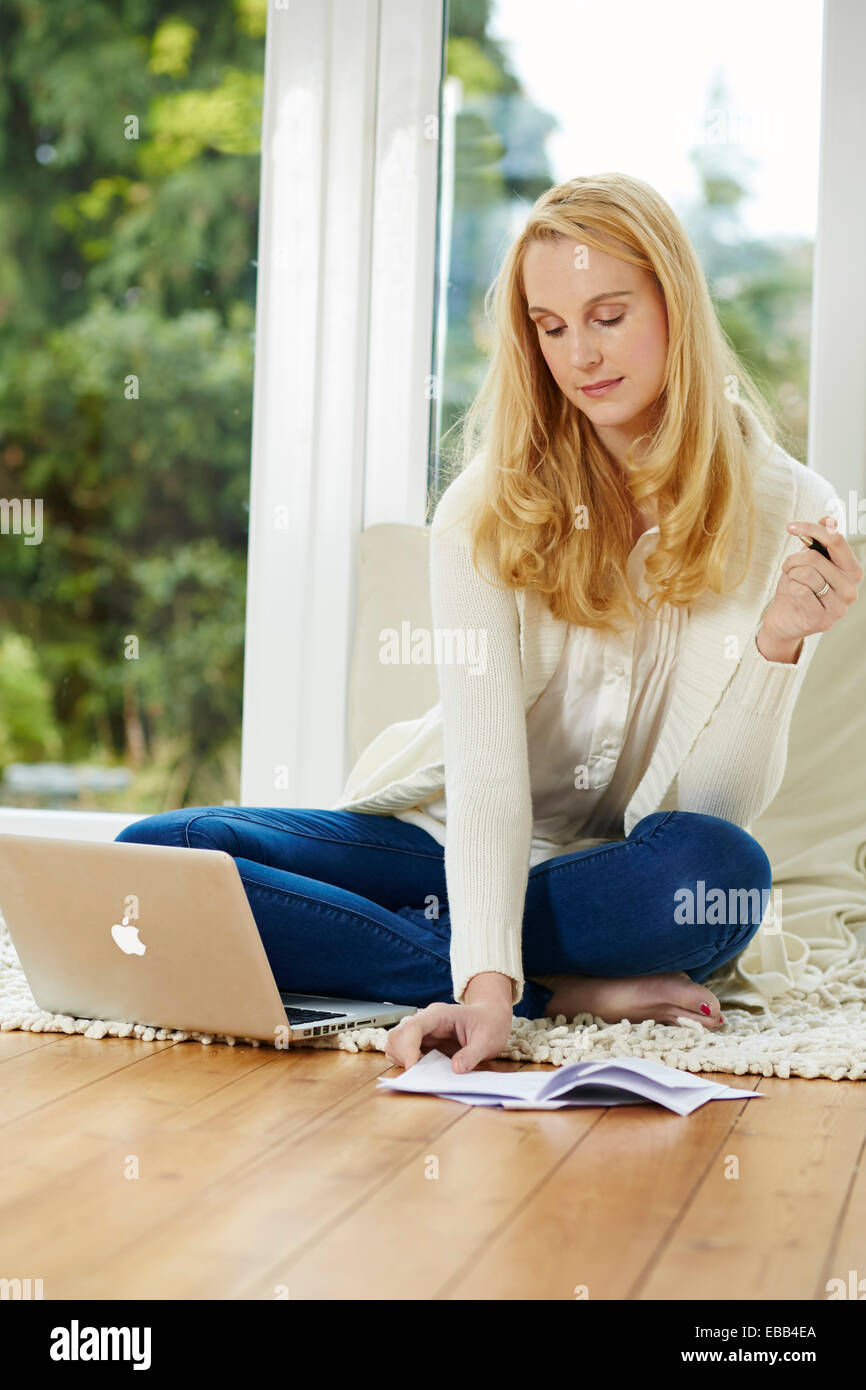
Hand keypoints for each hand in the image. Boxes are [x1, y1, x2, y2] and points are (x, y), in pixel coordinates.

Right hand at [384, 996, 513, 1073]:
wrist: (491, 1017)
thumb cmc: (489, 1024)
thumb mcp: (487, 1040)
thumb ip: (472, 1054)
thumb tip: (455, 1069)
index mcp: (439, 1014)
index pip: (414, 1027)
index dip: (409, 1048)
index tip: (413, 1068)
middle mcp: (426, 1020)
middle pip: (398, 1034)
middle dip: (403, 1055)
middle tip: (418, 1074)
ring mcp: (422, 1031)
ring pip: (396, 1042)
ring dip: (402, 1059)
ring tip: (421, 1072)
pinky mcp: (422, 1042)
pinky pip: (403, 1051)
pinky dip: (406, 1062)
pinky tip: (422, 1069)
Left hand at [758, 515, 861, 659]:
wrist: (785, 618)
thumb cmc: (798, 587)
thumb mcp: (808, 560)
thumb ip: (820, 540)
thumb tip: (829, 519)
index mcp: (852, 570)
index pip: (836, 541)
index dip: (812, 529)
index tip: (790, 526)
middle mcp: (851, 589)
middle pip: (815, 557)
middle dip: (793, 560)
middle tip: (788, 567)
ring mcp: (839, 607)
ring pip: (806, 574)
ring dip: (791, 575)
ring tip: (792, 583)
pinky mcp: (822, 620)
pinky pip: (800, 591)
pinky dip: (790, 589)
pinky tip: (794, 597)